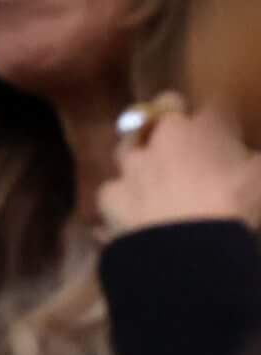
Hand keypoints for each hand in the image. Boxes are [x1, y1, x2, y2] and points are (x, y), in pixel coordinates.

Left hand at [100, 101, 260, 236]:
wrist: (186, 247)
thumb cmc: (234, 207)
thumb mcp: (260, 180)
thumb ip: (253, 162)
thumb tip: (249, 158)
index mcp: (206, 128)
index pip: (217, 106)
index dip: (221, 117)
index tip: (225, 128)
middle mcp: (164, 137)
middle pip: (165, 108)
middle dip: (172, 113)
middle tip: (183, 134)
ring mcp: (131, 164)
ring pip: (129, 144)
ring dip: (140, 152)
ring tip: (151, 171)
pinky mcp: (109, 194)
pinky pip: (114, 190)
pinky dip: (123, 197)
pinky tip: (131, 211)